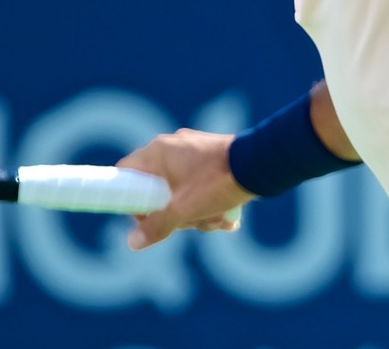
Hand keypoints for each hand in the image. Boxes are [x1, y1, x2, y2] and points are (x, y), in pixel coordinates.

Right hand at [117, 129, 252, 249]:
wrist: (261, 165)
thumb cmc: (218, 183)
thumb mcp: (184, 210)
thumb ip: (156, 226)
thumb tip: (132, 243)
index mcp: (158, 152)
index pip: (126, 173)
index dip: (130, 198)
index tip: (145, 217)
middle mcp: (173, 146)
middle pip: (156, 187)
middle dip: (174, 213)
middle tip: (189, 223)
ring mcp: (193, 149)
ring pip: (181, 189)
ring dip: (197, 212)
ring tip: (216, 221)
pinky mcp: (212, 155)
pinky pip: (199, 182)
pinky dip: (209, 201)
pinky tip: (226, 216)